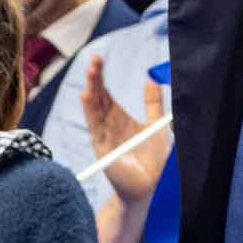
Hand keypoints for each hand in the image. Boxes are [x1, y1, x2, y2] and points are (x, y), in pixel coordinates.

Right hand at [80, 55, 170, 206]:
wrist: (150, 184)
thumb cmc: (152, 158)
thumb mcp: (156, 124)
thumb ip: (153, 103)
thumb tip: (150, 79)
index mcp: (118, 117)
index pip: (105, 92)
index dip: (101, 76)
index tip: (97, 58)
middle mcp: (108, 124)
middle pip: (97, 97)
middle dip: (95, 78)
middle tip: (93, 59)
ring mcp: (103, 135)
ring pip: (94, 108)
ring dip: (91, 89)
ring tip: (90, 72)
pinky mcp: (103, 148)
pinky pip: (95, 126)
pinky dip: (90, 111)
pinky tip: (86, 97)